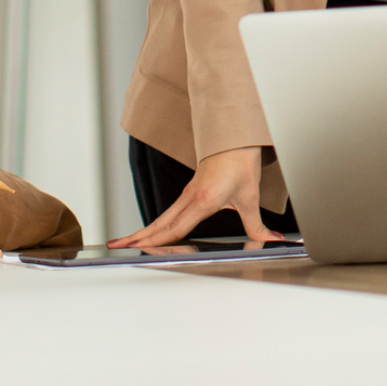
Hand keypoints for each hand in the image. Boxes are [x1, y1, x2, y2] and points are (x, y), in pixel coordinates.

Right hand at [109, 146, 278, 247]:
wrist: (235, 136)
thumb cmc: (240, 161)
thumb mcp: (250, 195)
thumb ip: (256, 223)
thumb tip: (270, 239)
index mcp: (203, 200)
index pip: (176, 227)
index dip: (158, 242)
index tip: (140, 249)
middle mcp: (190, 198)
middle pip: (160, 224)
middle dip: (137, 237)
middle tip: (116, 246)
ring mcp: (187, 195)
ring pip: (161, 218)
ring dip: (142, 231)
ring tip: (124, 242)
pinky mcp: (189, 192)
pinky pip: (168, 213)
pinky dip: (155, 225)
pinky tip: (151, 232)